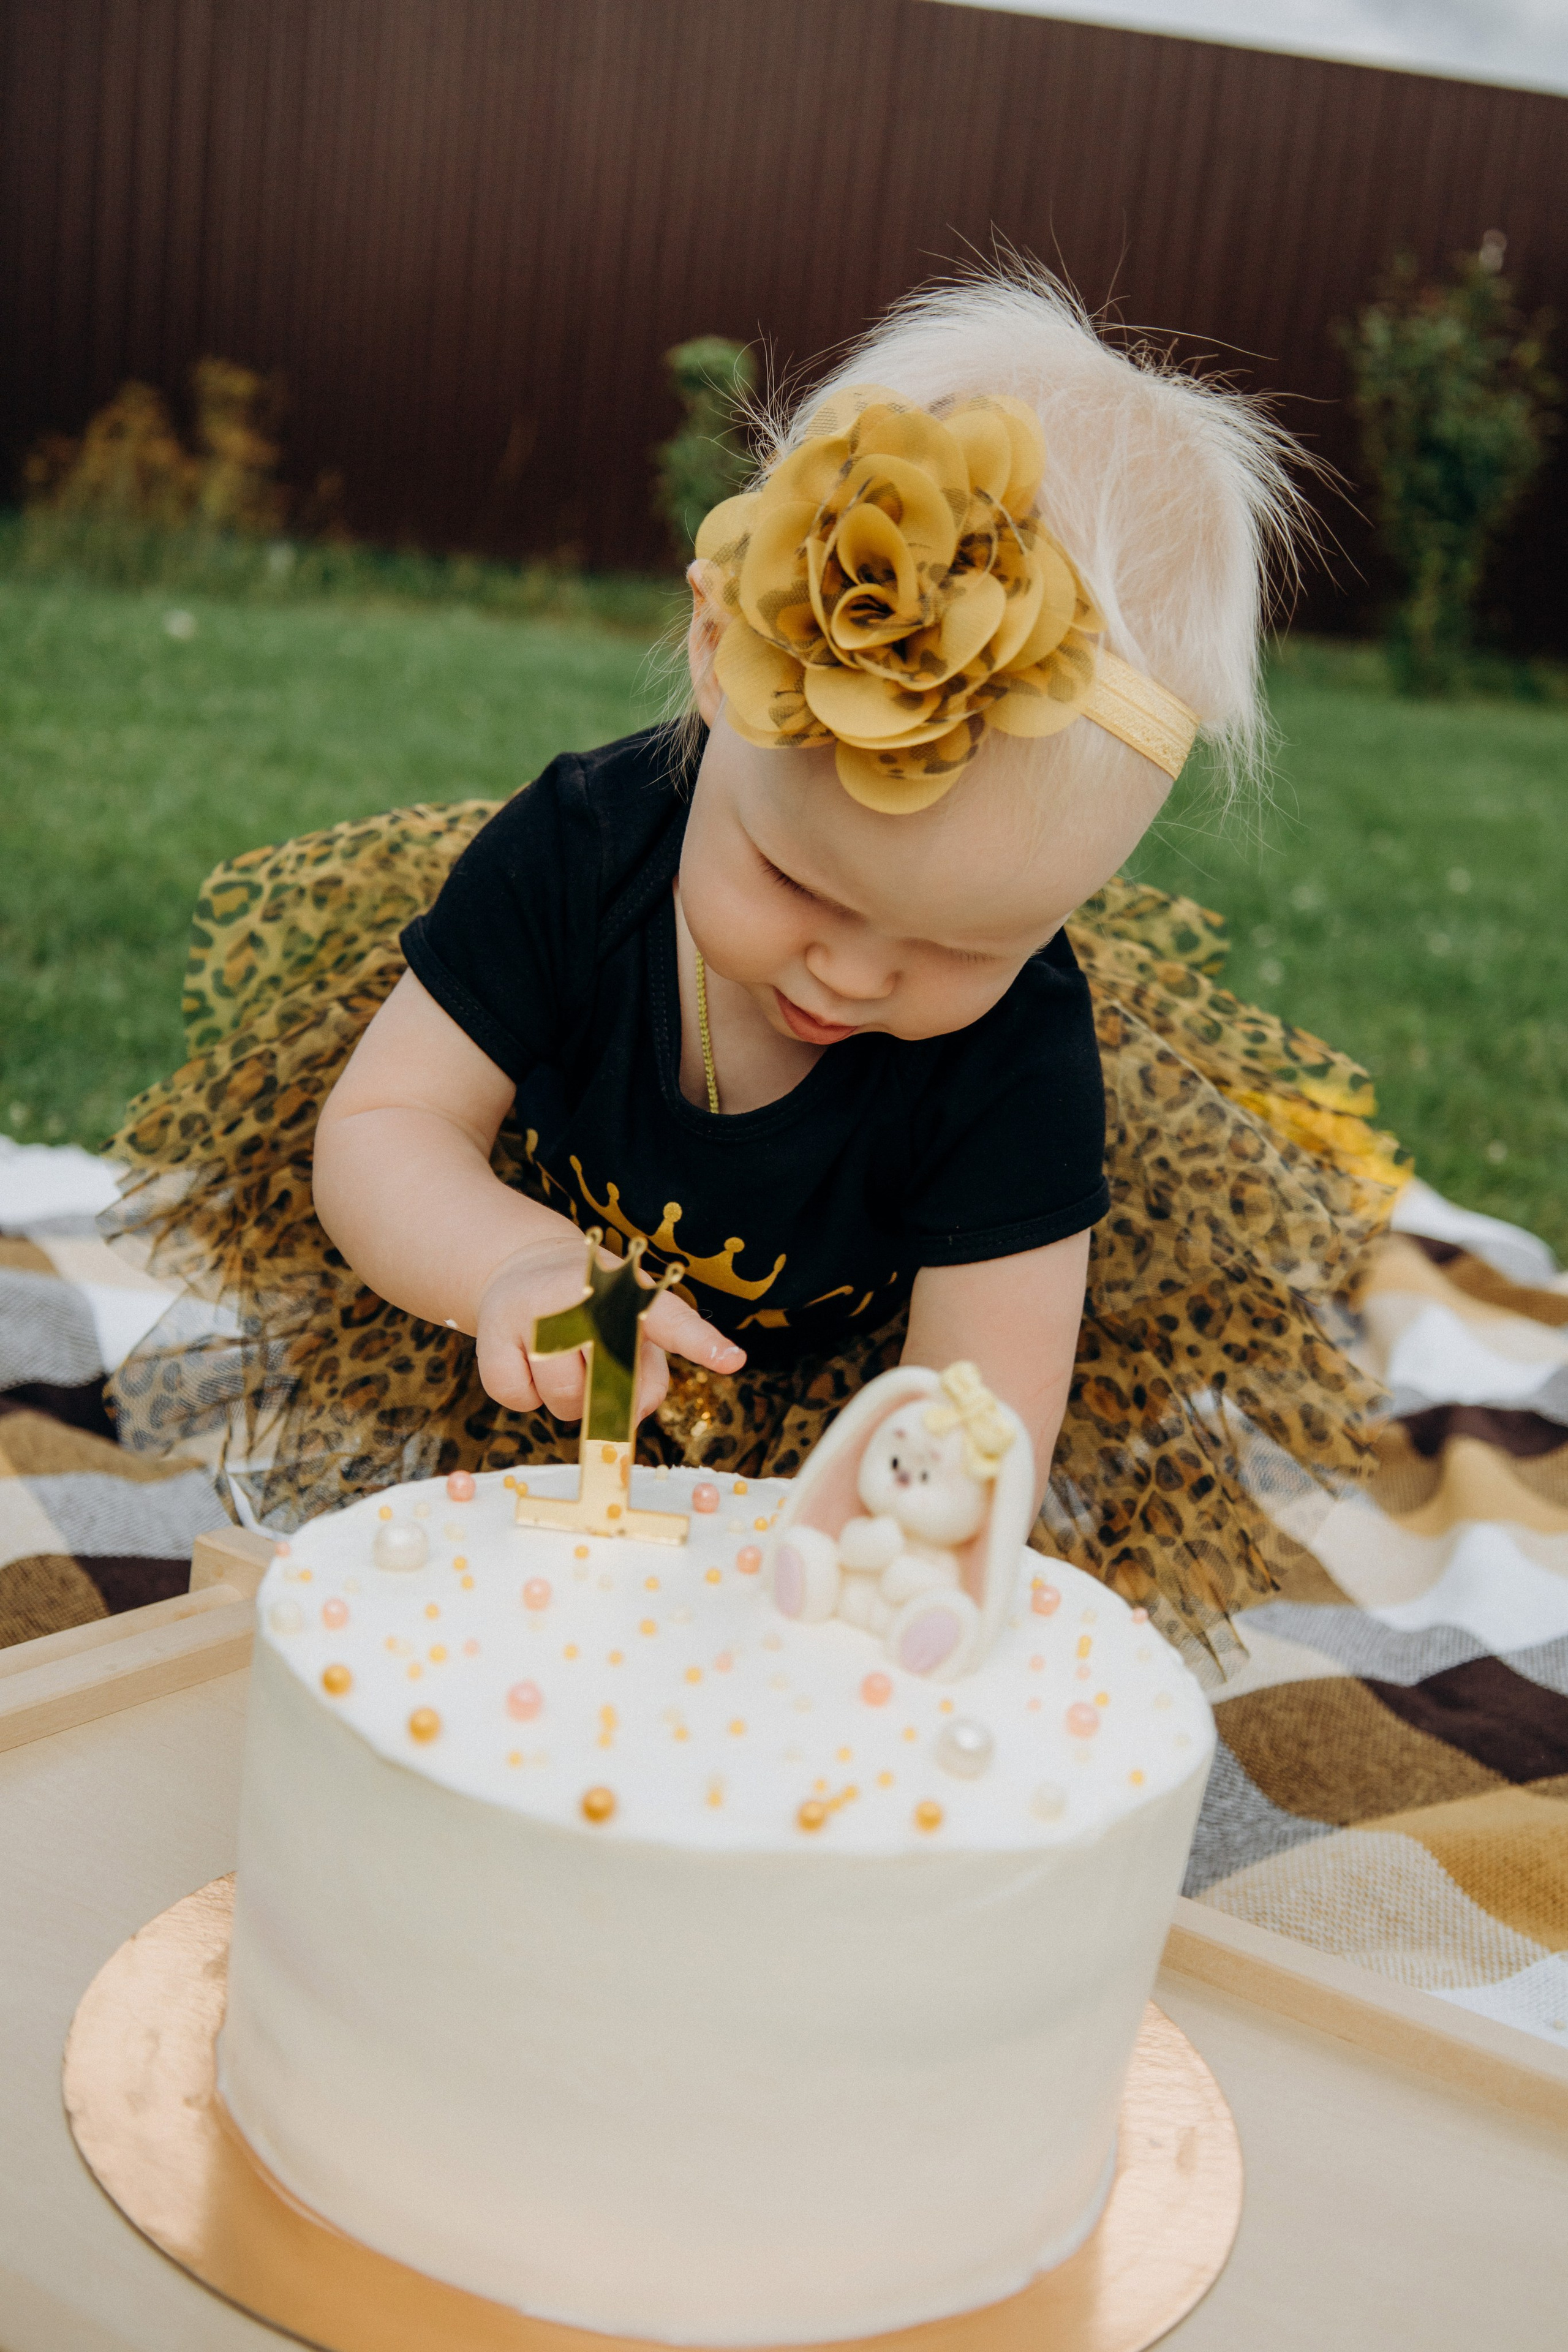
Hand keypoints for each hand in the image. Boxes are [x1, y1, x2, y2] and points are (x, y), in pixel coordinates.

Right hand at [474, 1236, 745, 1424]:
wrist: (521, 1271)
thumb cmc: (593, 1313)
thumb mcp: (630, 1329)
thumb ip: (646, 1375)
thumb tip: (628, 1418)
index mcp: (628, 1290)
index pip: (670, 1318)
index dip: (702, 1343)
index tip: (733, 1360)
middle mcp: (581, 1296)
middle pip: (612, 1383)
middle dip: (610, 1394)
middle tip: (595, 1364)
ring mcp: (533, 1314)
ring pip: (563, 1400)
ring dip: (567, 1400)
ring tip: (559, 1359)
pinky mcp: (493, 1337)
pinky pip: (520, 1400)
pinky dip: (527, 1397)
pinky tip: (527, 1361)